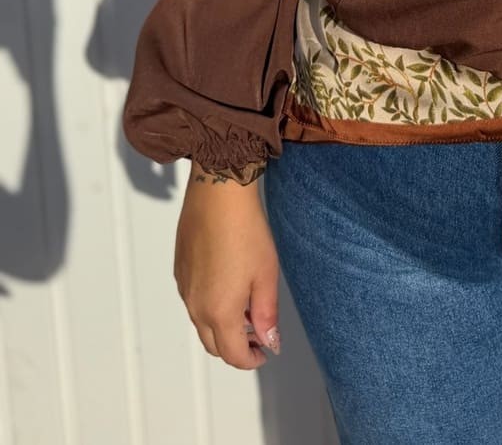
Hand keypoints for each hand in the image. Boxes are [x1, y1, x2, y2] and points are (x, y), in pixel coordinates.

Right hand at [174, 164, 281, 368]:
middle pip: (213, 345)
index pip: (232, 355)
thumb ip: (266, 314)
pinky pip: (193, 301)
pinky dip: (210, 306)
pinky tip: (229, 284)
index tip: (265, 350)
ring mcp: (184, 289)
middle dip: (236, 347)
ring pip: (201, 323)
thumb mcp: (266, 275)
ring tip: (247, 306)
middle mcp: (196, 306)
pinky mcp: (180, 271)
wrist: (218, 195)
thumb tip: (269, 342)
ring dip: (222, 326)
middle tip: (258, 333)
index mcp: (219, 312)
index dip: (251, 359)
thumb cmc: (246, 231)